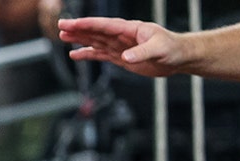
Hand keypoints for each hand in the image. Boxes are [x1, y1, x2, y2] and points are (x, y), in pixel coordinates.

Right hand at [58, 16, 190, 77]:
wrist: (178, 58)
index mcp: (130, 29)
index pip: (105, 25)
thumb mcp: (159, 50)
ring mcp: (120, 46)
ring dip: (80, 39)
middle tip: (61, 26)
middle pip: (96, 31)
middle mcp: (122, 36)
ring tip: (63, 36)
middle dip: (79, 28)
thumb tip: (125, 57)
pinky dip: (87, 54)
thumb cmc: (172, 49)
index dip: (87, 24)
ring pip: (95, 41)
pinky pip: (100, 54)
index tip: (72, 23)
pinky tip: (75, 54)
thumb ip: (142, 53)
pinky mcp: (120, 57)